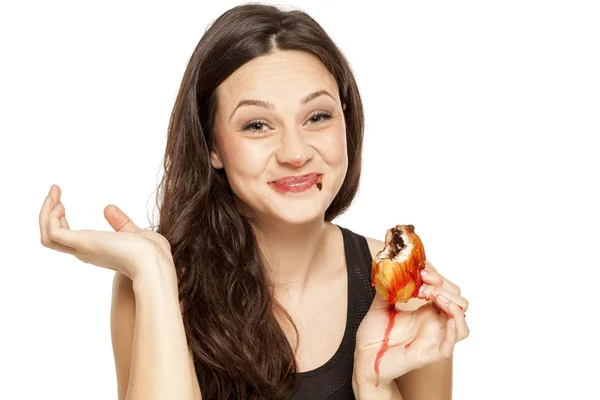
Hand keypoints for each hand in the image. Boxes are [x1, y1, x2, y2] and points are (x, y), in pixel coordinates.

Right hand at [39, 184, 173, 280]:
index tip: (61, 202)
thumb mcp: (133, 232)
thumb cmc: (152, 253)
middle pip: (51, 237)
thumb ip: (120, 222)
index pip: (66, 238)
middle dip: (48, 214)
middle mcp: (85, 251)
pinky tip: (60, 204)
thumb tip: (108, 208)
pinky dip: (50, 218)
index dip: (59, 220)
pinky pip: (53, 233)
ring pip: (48, 236)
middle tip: (54, 192)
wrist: (155, 262)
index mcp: (96, 249)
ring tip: (54, 194)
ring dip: (46, 213)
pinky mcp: (83, 243)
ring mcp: (82, 248)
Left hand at [353, 260, 468, 386]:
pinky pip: (450, 344)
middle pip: (459, 304)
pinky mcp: (429, 353)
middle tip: (424, 286)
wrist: (363, 357)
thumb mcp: (380, 304)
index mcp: (426, 312)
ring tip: (436, 297)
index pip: (447, 292)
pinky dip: (454, 329)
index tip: (421, 273)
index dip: (439, 279)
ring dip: (454, 306)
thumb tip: (393, 268)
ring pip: (462, 325)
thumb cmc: (373, 335)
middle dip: (445, 289)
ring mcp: (433, 339)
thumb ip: (389, 288)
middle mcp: (434, 325)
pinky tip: (447, 318)